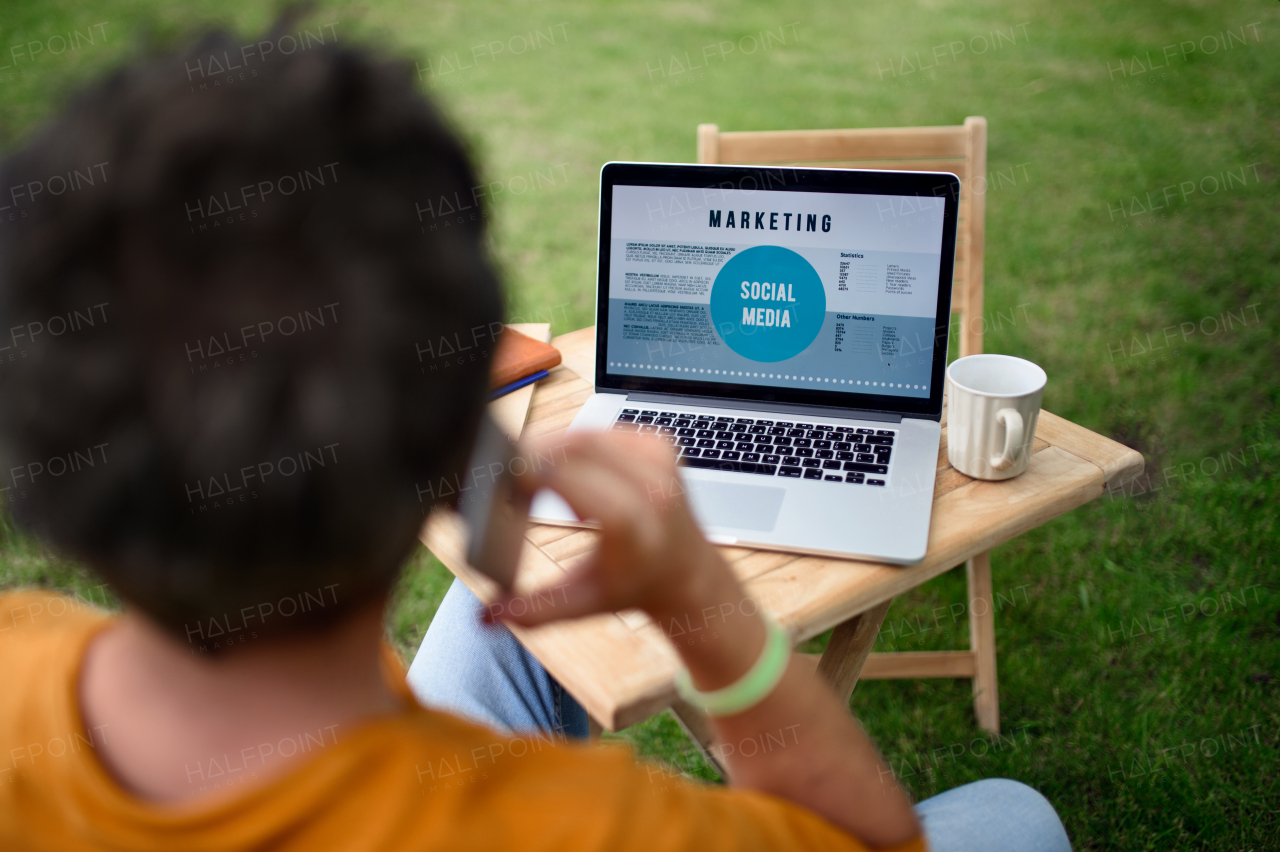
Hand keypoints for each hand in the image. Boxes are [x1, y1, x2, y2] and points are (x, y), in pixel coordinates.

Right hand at [488, 430, 733, 628]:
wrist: (684, 574)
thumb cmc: (633, 587)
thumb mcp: (582, 603)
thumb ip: (532, 609)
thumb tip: (486, 614)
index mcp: (631, 523)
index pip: (569, 475)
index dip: (528, 468)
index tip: (499, 477)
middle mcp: (650, 485)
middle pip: (574, 445)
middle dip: (532, 453)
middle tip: (503, 471)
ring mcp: (658, 459)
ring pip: (586, 432)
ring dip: (552, 448)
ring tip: (533, 477)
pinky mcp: (657, 444)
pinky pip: (603, 430)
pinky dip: (576, 445)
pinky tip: (568, 469)